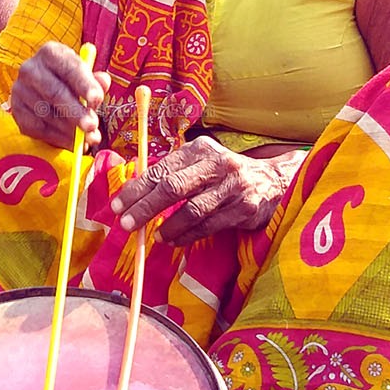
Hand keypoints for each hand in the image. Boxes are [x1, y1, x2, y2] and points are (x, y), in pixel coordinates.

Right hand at [8, 42, 108, 147]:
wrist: (43, 91)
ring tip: (88, 139)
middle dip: (75, 112)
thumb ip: (96, 82)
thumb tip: (103, 81)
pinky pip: (37, 128)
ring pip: (46, 114)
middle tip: (91, 126)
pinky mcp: (16, 111)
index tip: (96, 100)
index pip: (69, 68)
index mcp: (51, 53)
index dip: (84, 84)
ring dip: (69, 130)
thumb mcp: (85, 77)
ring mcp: (20, 90)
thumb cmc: (70, 82)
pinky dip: (57, 138)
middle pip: (54, 92)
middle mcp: (31, 69)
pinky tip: (71, 142)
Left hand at [109, 137, 294, 245]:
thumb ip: (172, 172)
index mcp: (200, 149)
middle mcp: (217, 164)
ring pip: (192, 210)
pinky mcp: (244, 208)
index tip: (116, 204)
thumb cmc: (224, 174)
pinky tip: (174, 240)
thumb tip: (132, 190)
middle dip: (145, 207)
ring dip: (168, 226)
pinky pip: (209, 225)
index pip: (161, 169)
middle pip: (173, 187)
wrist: (272, 182)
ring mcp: (233, 187)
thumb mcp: (200, 163)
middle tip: (125, 223)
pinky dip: (188, 235)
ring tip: (153, 236)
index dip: (136, 188)